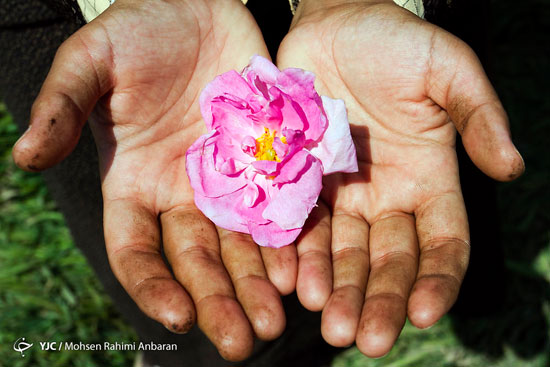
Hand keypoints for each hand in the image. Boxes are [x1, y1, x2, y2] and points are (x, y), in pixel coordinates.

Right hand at [13, 0, 289, 359]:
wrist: (196, 5)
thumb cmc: (139, 30)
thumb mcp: (92, 61)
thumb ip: (62, 107)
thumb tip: (23, 159)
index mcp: (134, 184)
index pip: (137, 251)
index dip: (153, 286)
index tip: (179, 318)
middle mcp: (181, 194)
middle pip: (197, 261)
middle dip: (218, 301)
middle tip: (245, 341)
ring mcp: (227, 182)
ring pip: (242, 246)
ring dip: (258, 284)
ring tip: (278, 319)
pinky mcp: (267, 162)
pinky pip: (280, 209)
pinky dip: (290, 242)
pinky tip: (304, 272)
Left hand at [278, 0, 523, 356]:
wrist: (333, 22)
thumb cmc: (394, 41)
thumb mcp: (447, 70)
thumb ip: (478, 116)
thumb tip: (510, 168)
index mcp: (429, 179)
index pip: (441, 243)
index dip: (437, 279)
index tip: (424, 312)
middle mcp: (385, 195)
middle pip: (386, 260)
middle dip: (377, 299)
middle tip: (364, 339)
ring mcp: (342, 191)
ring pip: (341, 252)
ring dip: (335, 288)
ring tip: (327, 320)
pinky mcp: (300, 180)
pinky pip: (298, 224)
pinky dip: (296, 254)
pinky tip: (291, 281)